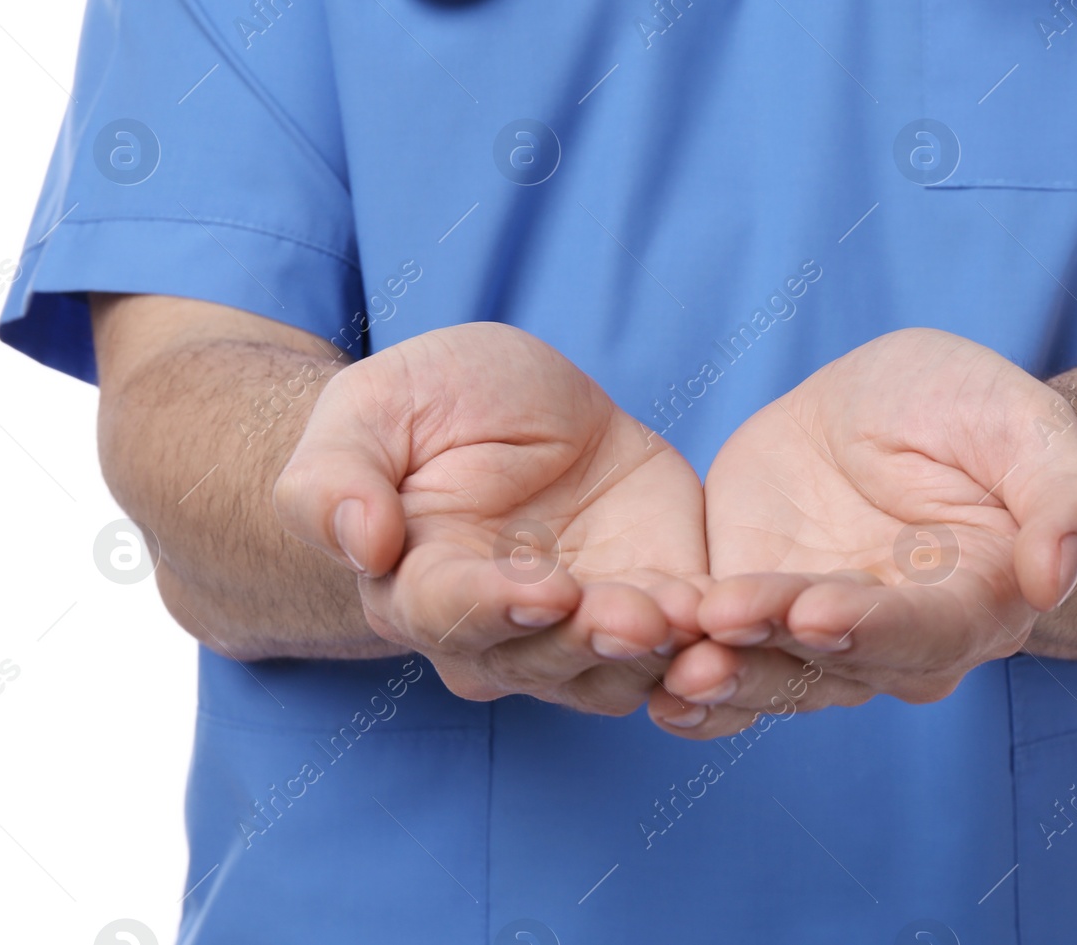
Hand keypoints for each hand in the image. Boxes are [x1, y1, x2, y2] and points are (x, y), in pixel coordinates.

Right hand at [274, 323, 707, 714]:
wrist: (510, 409)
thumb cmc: (426, 409)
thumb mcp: (370, 412)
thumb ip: (336, 477)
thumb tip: (356, 542)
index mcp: (422, 588)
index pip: (454, 615)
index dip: (497, 608)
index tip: (541, 589)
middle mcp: (503, 634)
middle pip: (545, 659)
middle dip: (590, 641)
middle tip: (634, 615)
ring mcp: (584, 626)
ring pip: (619, 667)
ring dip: (658, 651)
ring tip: (693, 616)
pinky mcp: (657, 599)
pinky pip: (688, 641)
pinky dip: (713, 638)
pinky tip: (741, 615)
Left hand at [651, 328, 1076, 736]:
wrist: (901, 408)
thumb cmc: (978, 416)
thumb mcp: (1028, 429)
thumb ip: (1070, 500)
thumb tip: (1062, 574)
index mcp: (975, 603)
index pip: (926, 630)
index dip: (874, 625)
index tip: (821, 610)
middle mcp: (895, 639)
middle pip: (835, 664)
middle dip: (777, 651)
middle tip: (721, 629)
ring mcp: (819, 631)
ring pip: (771, 671)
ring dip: (721, 671)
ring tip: (670, 659)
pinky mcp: (754, 608)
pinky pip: (719, 650)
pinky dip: (680, 663)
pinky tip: (640, 666)